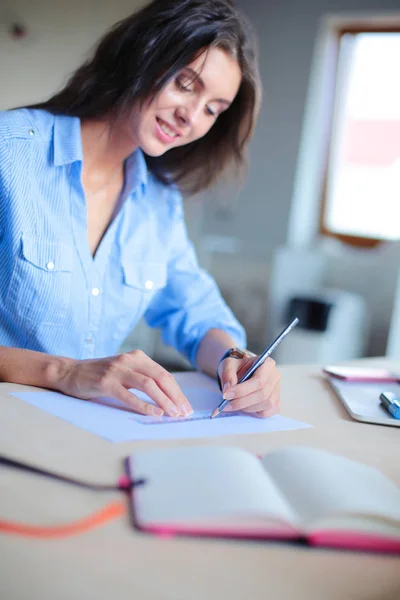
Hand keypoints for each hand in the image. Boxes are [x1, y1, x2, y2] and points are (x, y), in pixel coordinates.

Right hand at [57, 350, 192, 416]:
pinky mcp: (105, 382)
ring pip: (148, 385)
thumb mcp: (124, 372)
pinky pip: (129, 395)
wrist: (70, 372)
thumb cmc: (99, 376)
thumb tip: (167, 398)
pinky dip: (144, 405)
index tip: (186, 407)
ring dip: (164, 401)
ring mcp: (117, 370)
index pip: (164, 374)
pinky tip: (154, 414)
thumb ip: (142, 378)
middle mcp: (129, 360)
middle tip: (184, 413)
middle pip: (160, 378)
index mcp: (137, 357)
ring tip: (173, 414)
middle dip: (175, 396)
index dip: (177, 391)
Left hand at [217, 355, 279, 417]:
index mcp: (267, 364)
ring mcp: (277, 391)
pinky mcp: (275, 403)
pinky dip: (253, 413)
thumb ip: (228, 374)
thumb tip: (228, 389)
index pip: (259, 380)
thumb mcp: (229, 365)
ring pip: (265, 404)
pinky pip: (266, 412)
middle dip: (242, 402)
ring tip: (233, 405)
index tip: (226, 395)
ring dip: (247, 408)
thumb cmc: (237, 368)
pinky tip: (243, 407)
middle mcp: (275, 377)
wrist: (241, 373)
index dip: (242, 390)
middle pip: (262, 394)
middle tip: (226, 404)